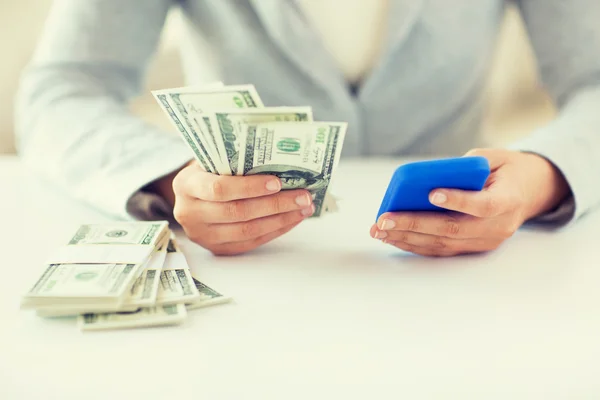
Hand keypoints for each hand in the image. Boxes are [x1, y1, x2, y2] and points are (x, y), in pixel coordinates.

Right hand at [155, 161, 313, 254]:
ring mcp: (203, 235)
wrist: (193, 195)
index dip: (250, 187)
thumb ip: (235, 160)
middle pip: (237, 212)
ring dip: (281, 219)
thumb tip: (281, 158)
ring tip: (303, 207)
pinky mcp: (217, 249)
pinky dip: (276, 230)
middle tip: (303, 195)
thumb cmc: (209, 171)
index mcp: (186, 185)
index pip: (219, 189)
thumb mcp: (213, 160)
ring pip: (247, 230)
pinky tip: (292, 219)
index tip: (277, 182)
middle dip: (275, 204)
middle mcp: (189, 213)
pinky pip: (251, 242)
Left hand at [370, 148, 570, 256]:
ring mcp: (486, 241)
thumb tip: (429, 177)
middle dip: (414, 225)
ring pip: (443, 243)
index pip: (482, 205)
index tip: (430, 194)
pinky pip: (441, 249)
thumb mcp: (495, 158)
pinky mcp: (474, 248)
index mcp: (508, 201)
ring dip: (407, 238)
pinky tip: (392, 236)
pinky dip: (415, 244)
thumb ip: (467, 166)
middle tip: (384, 220)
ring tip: (379, 230)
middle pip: (452, 229)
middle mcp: (498, 227)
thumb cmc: (507, 170)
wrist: (531, 192)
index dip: (457, 201)